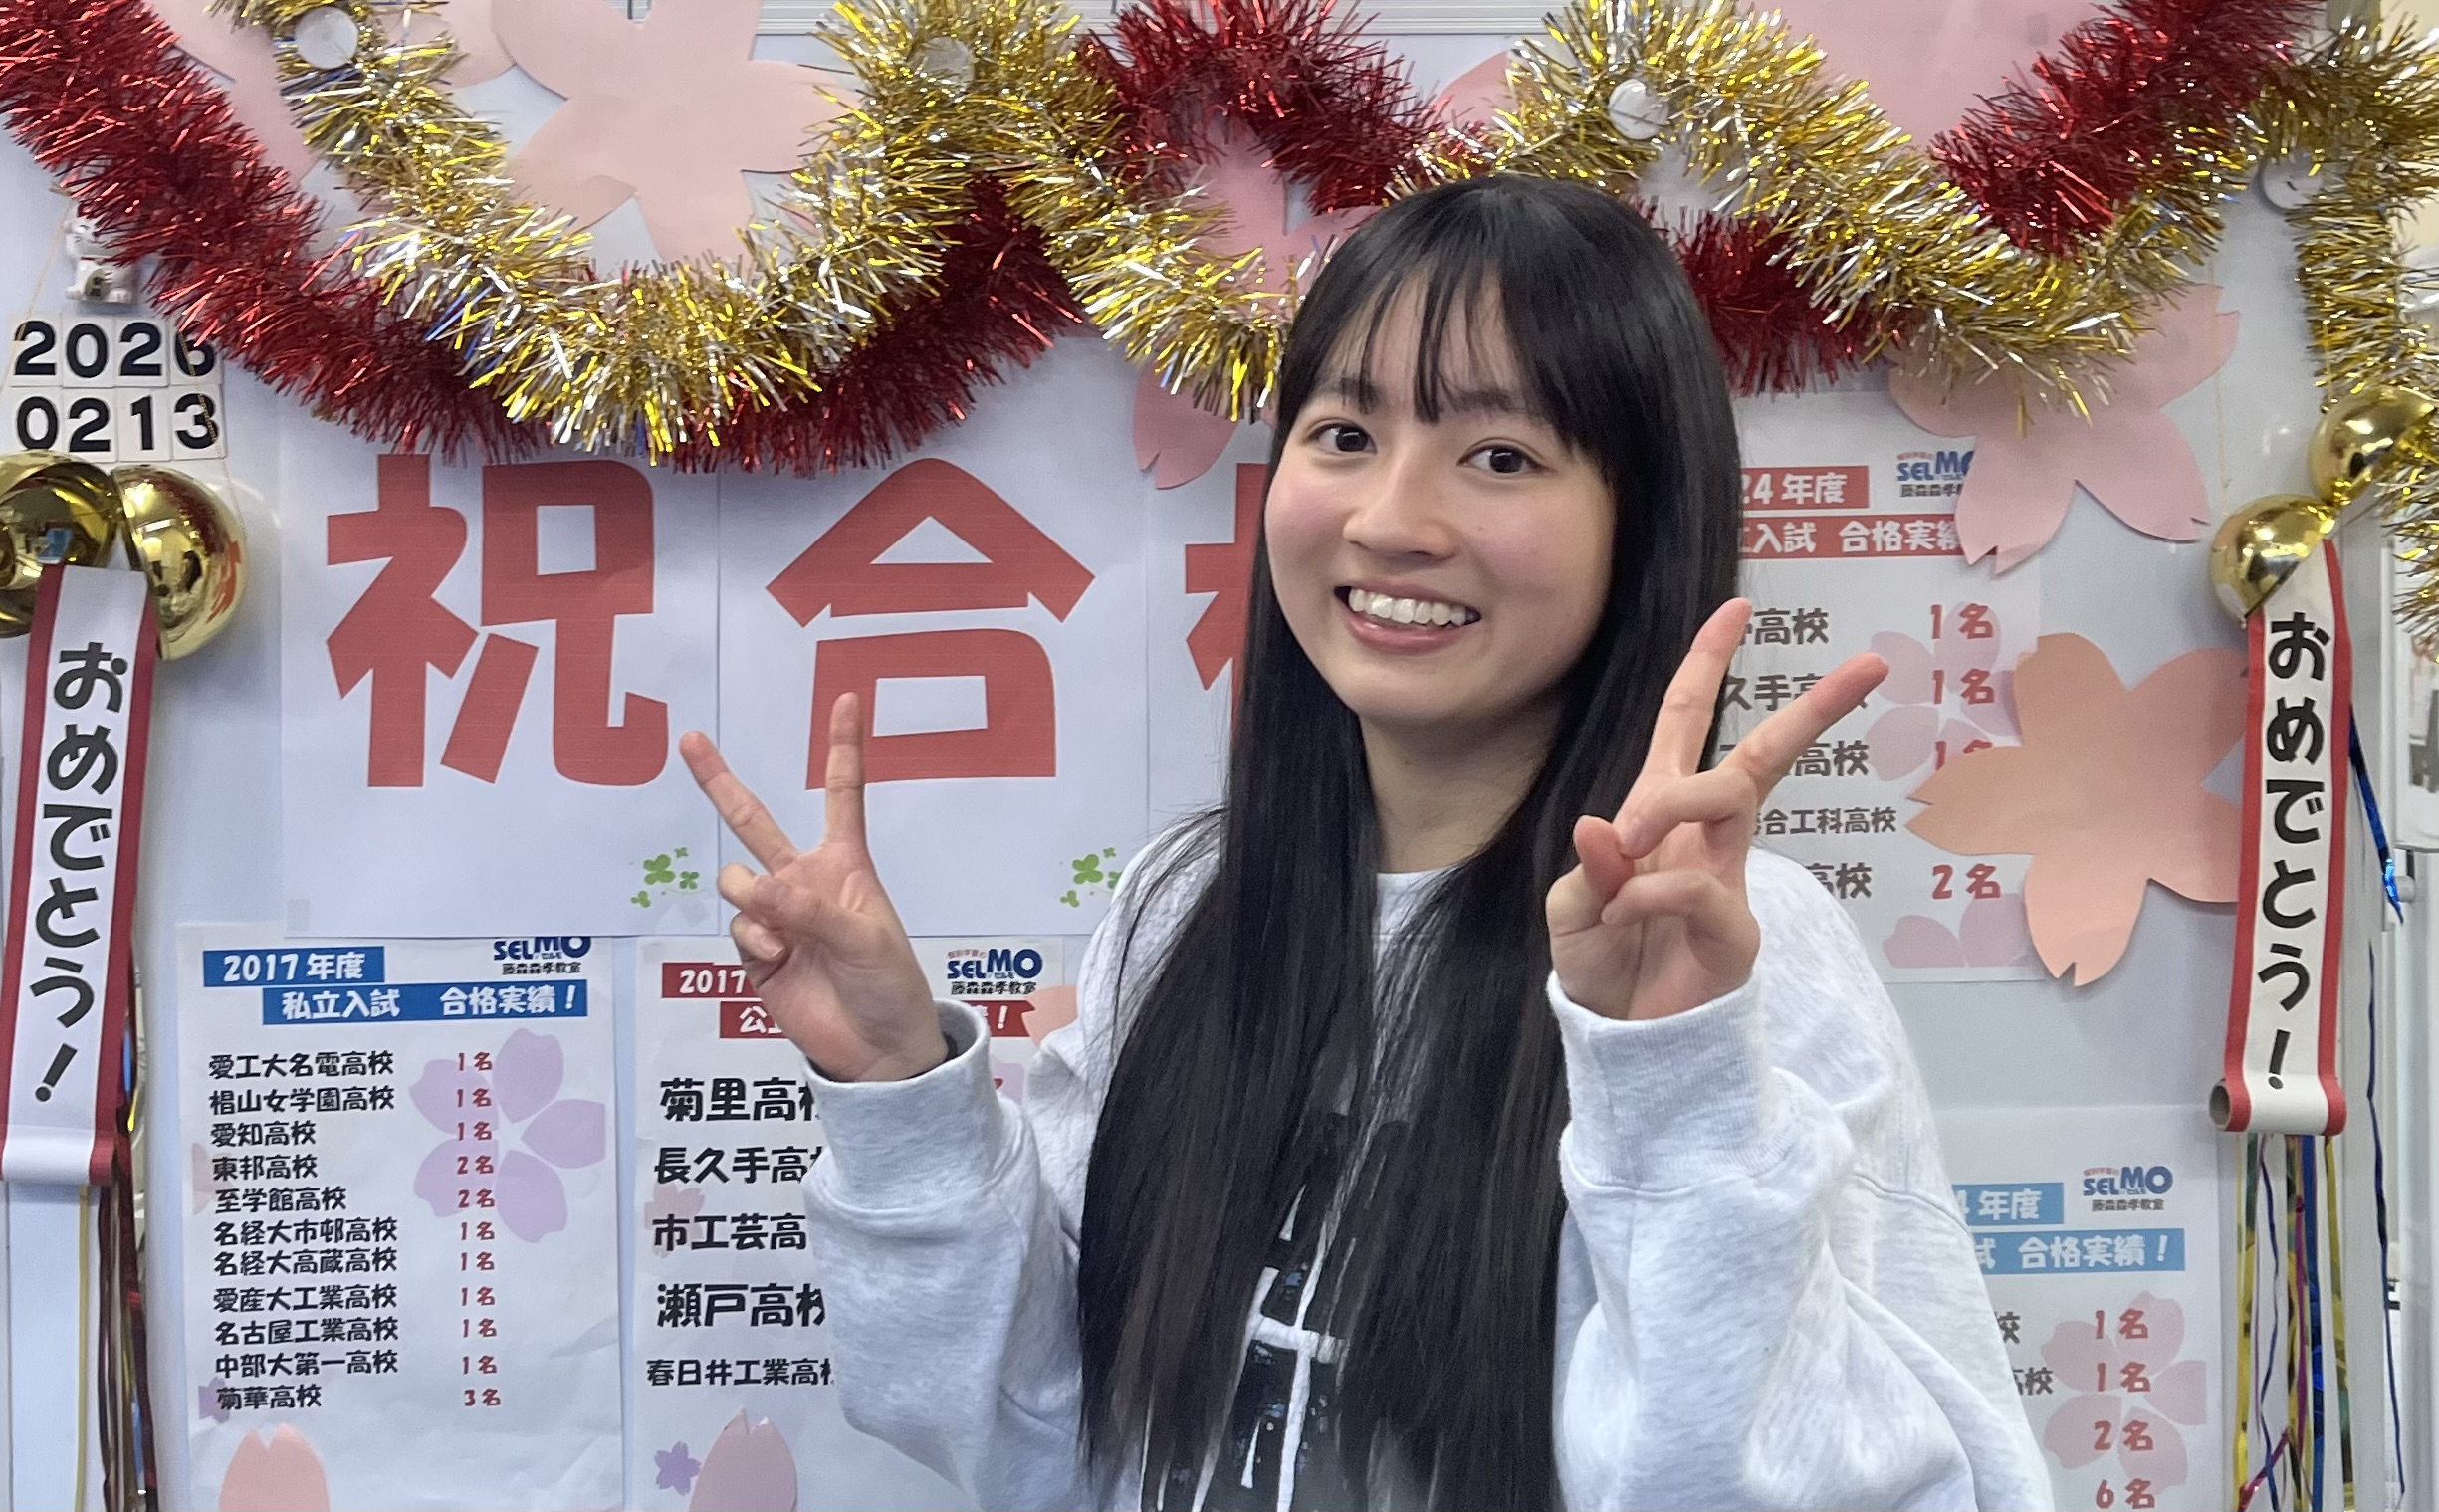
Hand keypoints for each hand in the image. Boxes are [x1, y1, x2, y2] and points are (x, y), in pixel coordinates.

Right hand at [680, 695, 942, 1080]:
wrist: (875, 1048)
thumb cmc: (888, 984)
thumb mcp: (864, 938)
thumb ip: (810, 909)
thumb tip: (756, 889)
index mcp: (845, 865)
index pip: (843, 795)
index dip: (844, 749)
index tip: (847, 699)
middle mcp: (803, 882)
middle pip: (755, 821)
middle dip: (720, 781)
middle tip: (691, 739)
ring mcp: (776, 916)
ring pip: (736, 881)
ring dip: (754, 900)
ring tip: (785, 937)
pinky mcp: (755, 952)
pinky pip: (738, 927)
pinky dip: (755, 940)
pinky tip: (780, 961)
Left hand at [1546, 599, 1887, 1020]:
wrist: (1622, 1042)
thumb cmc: (1602, 966)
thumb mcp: (1574, 909)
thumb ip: (1589, 868)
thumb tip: (1603, 825)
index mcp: (1660, 814)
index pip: (1686, 724)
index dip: (1707, 666)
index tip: (1738, 608)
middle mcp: (1705, 838)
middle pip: (1761, 753)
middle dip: (1813, 706)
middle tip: (1870, 664)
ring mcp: (1728, 881)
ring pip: (1734, 794)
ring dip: (1674, 798)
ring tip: (1629, 839)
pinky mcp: (1737, 932)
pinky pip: (1697, 885)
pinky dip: (1648, 894)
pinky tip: (1623, 915)